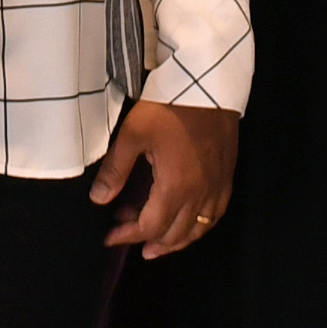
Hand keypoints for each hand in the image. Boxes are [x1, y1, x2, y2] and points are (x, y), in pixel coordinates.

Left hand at [91, 102, 238, 258]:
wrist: (206, 82)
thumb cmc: (169, 107)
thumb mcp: (133, 133)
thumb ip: (116, 169)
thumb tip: (99, 199)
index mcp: (175, 187)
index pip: (150, 227)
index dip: (128, 236)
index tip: (111, 237)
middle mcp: (199, 193)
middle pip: (176, 234)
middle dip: (150, 241)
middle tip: (129, 234)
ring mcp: (217, 185)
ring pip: (199, 228)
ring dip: (178, 241)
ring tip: (159, 244)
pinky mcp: (227, 174)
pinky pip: (217, 212)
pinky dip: (202, 225)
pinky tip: (193, 222)